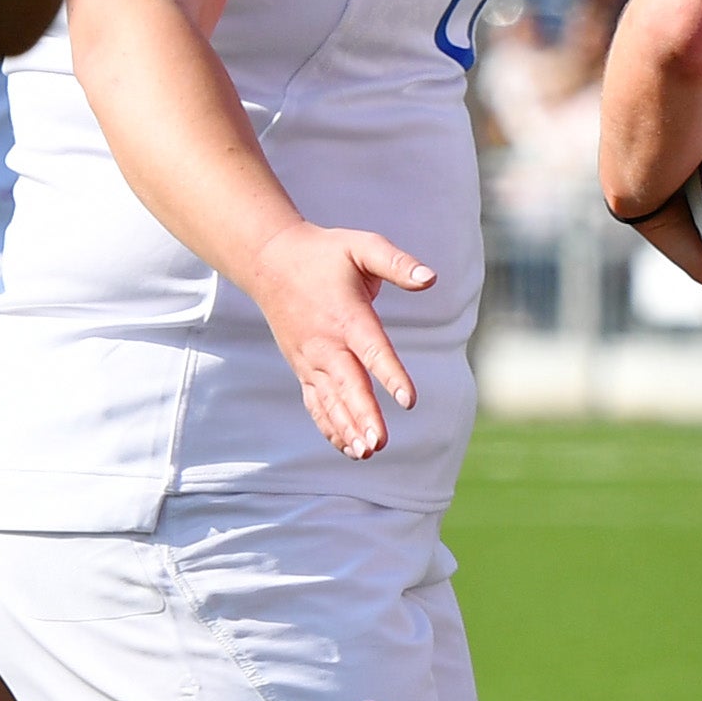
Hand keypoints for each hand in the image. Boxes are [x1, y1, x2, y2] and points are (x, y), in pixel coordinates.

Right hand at [245, 222, 434, 459]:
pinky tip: (347, 447)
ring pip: (329, 400)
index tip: (408, 401)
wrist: (270, 260)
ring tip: (367, 453)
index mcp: (347, 315)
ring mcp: (310, 359)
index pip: (372, 350)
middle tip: (380, 443)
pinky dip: (329, 425)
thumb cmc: (325, 253)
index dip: (390, 375)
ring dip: (347, 428)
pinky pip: (315, 402)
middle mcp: (326, 343)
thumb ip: (397, 263)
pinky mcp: (302, 367)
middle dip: (364, 415)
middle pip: (348, 385)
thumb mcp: (363, 246)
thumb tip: (431, 278)